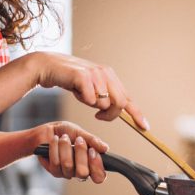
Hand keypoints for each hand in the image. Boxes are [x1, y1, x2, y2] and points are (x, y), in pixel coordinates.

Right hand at [27, 52, 147, 128]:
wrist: (49, 67)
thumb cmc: (70, 80)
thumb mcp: (92, 89)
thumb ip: (104, 98)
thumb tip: (117, 113)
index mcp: (110, 76)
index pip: (128, 98)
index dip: (137, 114)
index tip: (145, 127)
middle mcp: (106, 73)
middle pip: (119, 103)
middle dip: (110, 115)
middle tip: (98, 116)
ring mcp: (95, 73)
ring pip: (104, 104)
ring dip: (91, 105)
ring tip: (81, 95)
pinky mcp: (84, 76)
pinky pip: (91, 100)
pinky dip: (83, 100)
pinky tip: (76, 91)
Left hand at [36, 121, 108, 182]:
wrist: (48, 130)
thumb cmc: (66, 132)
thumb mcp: (81, 133)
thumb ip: (93, 141)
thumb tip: (105, 148)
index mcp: (90, 163)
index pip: (99, 177)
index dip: (97, 167)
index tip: (93, 151)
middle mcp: (79, 171)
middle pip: (83, 173)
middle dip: (81, 153)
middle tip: (79, 140)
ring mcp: (66, 172)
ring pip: (68, 165)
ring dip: (66, 147)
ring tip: (64, 137)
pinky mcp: (54, 171)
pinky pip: (55, 162)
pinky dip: (55, 147)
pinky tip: (55, 140)